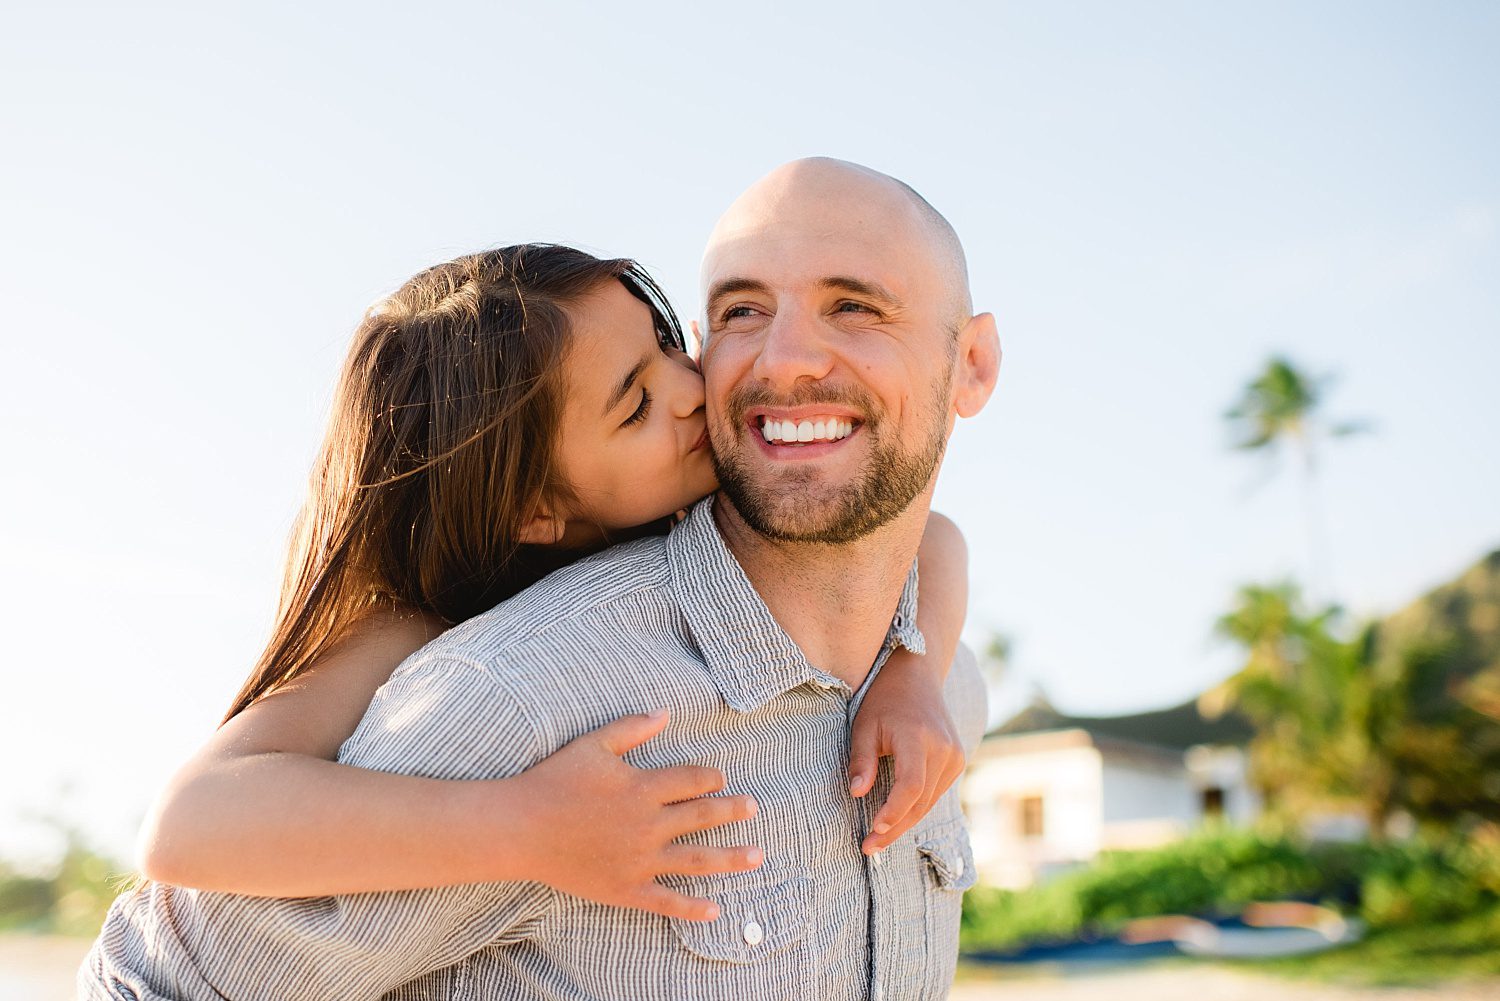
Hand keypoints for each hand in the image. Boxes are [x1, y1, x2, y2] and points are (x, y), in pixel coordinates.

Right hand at [507, 710, 760, 921]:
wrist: (521, 828)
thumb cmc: (554, 782)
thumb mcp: (593, 745)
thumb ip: (632, 728)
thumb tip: (665, 713)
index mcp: (643, 788)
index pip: (692, 781)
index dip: (710, 778)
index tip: (720, 779)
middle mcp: (649, 825)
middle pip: (703, 817)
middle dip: (732, 811)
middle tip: (754, 807)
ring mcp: (639, 860)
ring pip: (696, 860)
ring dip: (731, 859)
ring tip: (758, 856)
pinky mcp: (626, 888)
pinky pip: (666, 901)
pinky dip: (692, 907)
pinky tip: (715, 909)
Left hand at [848, 667, 964, 854]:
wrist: (917, 676)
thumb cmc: (884, 699)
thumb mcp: (864, 725)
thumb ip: (861, 760)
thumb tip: (856, 793)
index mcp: (919, 737)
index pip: (910, 786)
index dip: (893, 811)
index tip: (873, 829)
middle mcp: (944, 749)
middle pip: (921, 801)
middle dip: (894, 827)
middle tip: (869, 847)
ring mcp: (955, 756)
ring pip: (929, 802)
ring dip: (904, 823)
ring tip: (877, 840)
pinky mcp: (957, 761)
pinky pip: (935, 793)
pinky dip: (915, 808)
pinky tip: (894, 820)